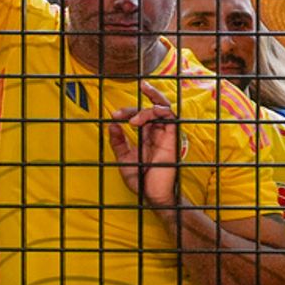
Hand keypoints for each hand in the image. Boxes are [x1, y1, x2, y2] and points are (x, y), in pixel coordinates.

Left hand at [107, 82, 179, 206]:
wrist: (152, 195)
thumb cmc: (141, 180)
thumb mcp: (123, 158)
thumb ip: (118, 142)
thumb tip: (111, 125)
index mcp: (147, 136)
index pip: (140, 115)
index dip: (127, 111)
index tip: (114, 116)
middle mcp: (157, 132)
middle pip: (154, 106)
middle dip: (148, 93)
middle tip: (137, 89)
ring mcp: (165, 134)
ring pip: (164, 108)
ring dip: (149, 105)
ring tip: (133, 119)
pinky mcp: (172, 138)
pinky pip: (171, 118)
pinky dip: (159, 111)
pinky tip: (145, 116)